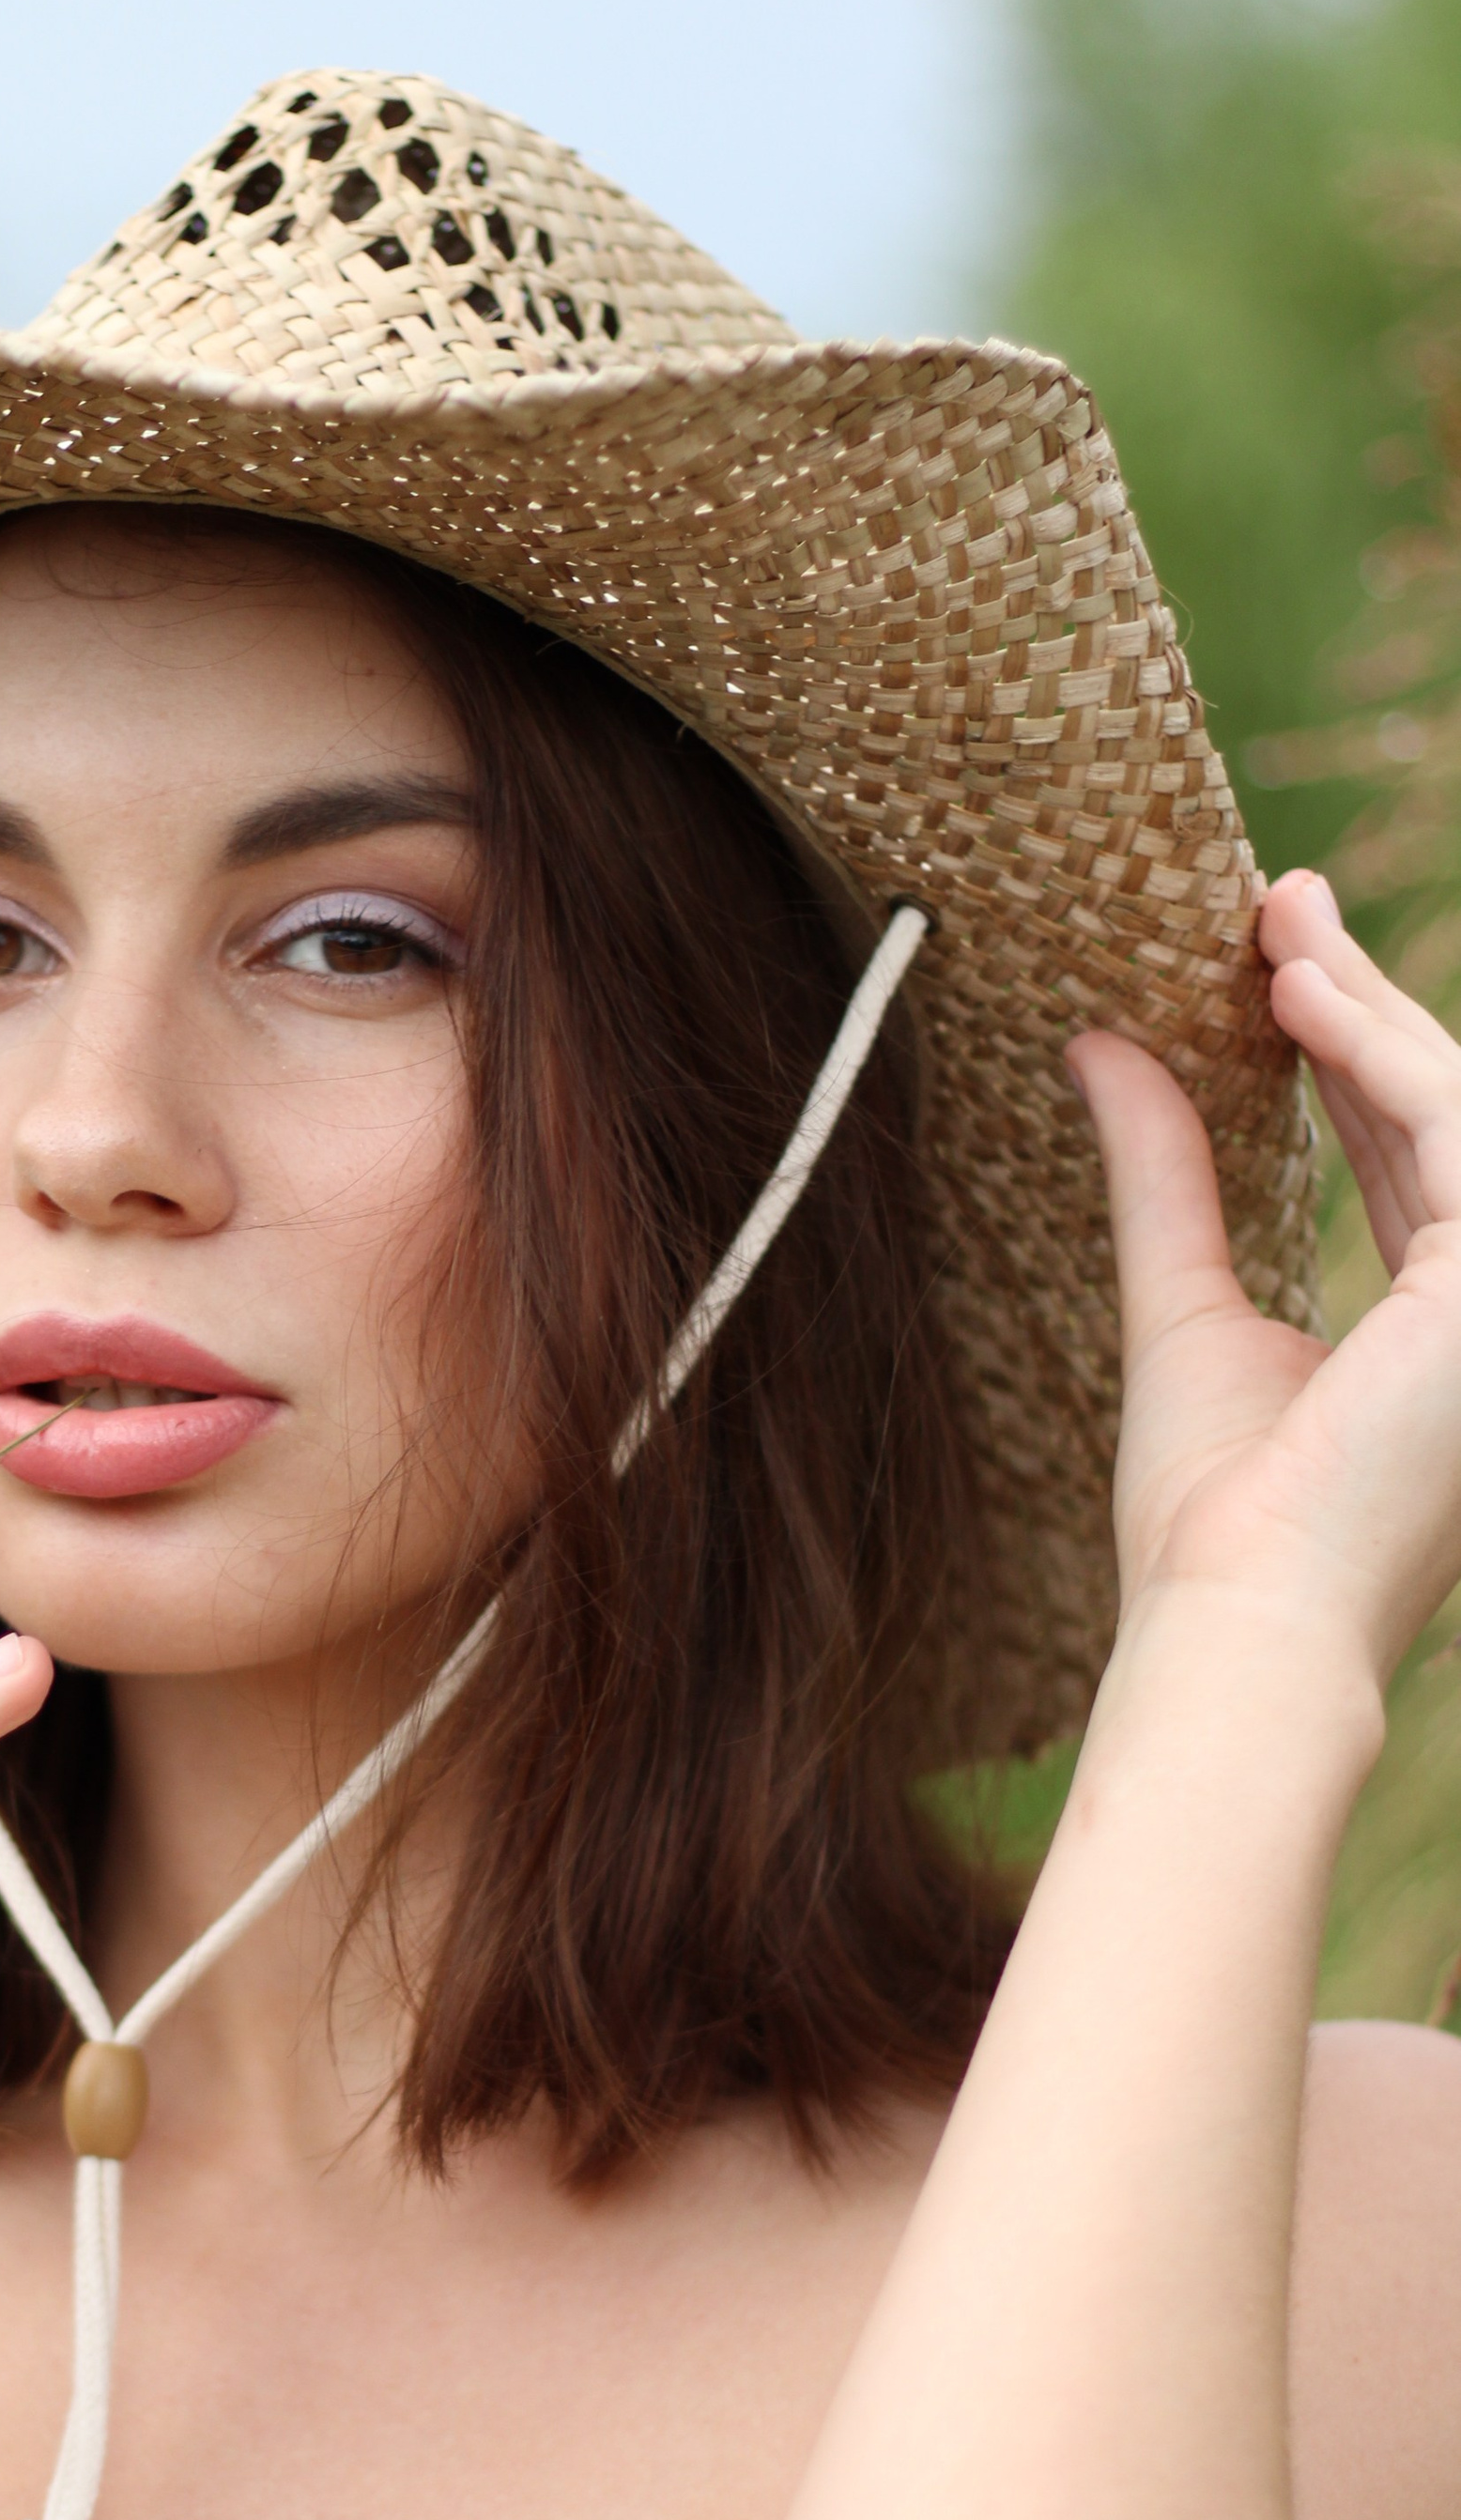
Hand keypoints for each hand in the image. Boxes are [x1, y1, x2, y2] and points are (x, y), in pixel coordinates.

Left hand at [1073, 870, 1460, 1685]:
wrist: (1238, 1618)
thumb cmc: (1210, 1519)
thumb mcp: (1177, 1307)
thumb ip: (1161, 1177)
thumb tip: (1095, 1047)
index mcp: (1434, 1326)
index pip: (1402, 1152)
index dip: (1342, 1049)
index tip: (1270, 960)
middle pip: (1437, 1114)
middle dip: (1359, 999)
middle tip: (1277, 901)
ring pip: (1457, 1105)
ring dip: (1368, 1004)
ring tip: (1276, 925)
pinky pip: (1456, 1131)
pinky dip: (1379, 1056)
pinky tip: (1298, 996)